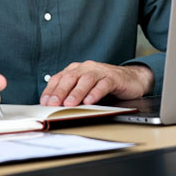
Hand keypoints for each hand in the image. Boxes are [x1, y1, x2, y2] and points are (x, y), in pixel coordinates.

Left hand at [39, 60, 153, 106]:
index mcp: (77, 69)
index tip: (44, 102)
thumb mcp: (86, 88)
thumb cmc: (105, 84)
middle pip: (70, 78)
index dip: (51, 90)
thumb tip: (55, 107)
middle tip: (53, 104)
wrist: (131, 79)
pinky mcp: (113, 78)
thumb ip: (72, 94)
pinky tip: (90, 101)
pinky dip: (95, 93)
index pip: (59, 77)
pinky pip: (103, 84)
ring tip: (69, 104)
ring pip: (86, 80)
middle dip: (60, 92)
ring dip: (76, 93)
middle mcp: (87, 68)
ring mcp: (100, 71)